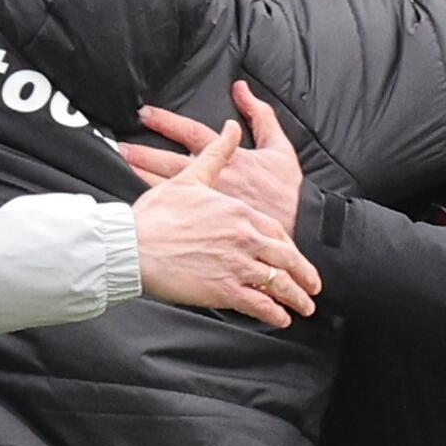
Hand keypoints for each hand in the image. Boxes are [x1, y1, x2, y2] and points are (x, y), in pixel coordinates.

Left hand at [127, 80, 305, 233]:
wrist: (297, 230)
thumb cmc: (287, 191)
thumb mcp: (279, 147)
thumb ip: (260, 115)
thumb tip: (241, 89)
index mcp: (230, 159)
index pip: (192, 134)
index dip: (167, 122)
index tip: (144, 114)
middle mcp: (215, 180)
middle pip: (171, 163)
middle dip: (144, 153)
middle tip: (119, 146)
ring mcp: (208, 204)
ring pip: (168, 189)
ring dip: (143, 177)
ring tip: (121, 167)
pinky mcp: (206, 225)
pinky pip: (176, 213)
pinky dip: (157, 206)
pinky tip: (140, 203)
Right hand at [129, 114, 320, 328]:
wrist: (132, 245)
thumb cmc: (155, 215)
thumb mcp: (190, 177)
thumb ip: (216, 153)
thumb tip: (230, 126)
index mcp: (239, 212)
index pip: (275, 231)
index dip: (288, 247)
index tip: (294, 256)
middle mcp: (245, 237)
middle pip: (286, 258)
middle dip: (304, 275)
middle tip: (313, 286)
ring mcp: (237, 264)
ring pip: (278, 283)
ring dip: (296, 298)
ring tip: (304, 307)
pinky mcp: (224, 289)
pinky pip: (260, 304)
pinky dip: (274, 314)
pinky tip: (281, 319)